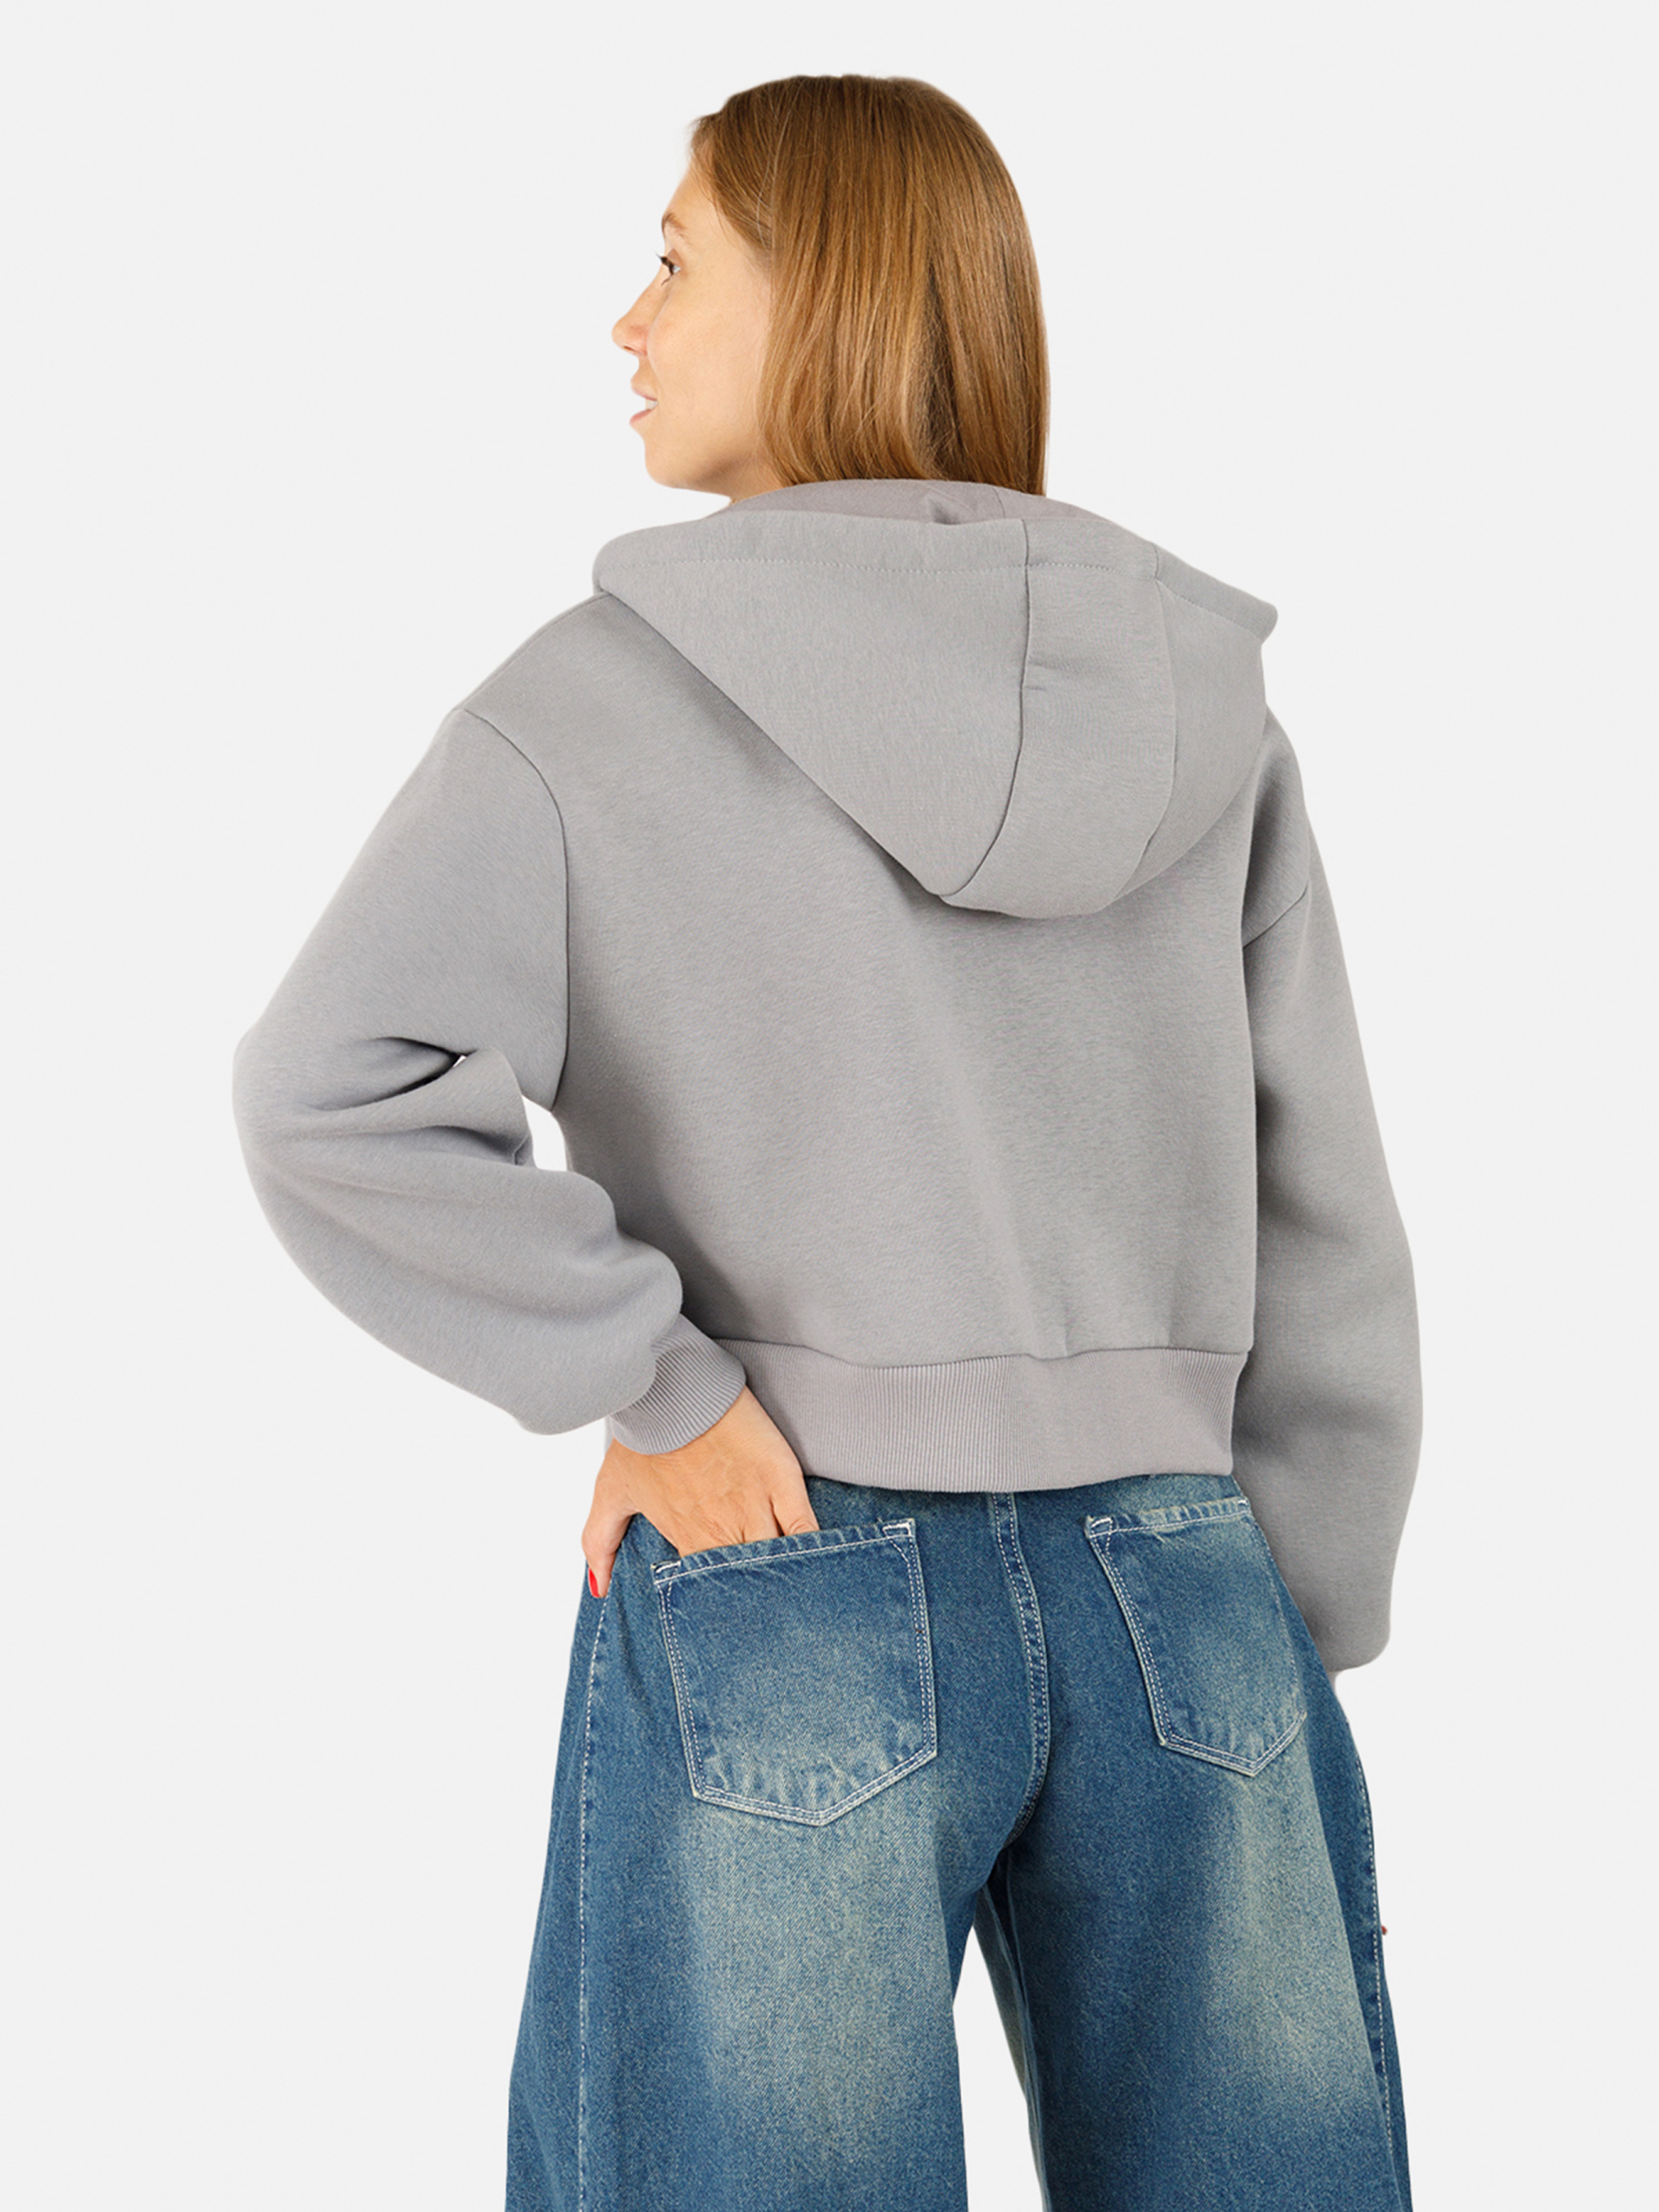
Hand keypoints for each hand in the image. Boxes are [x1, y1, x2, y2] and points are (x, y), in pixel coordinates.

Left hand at [582, 1384, 819, 1597]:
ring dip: (785, 1580)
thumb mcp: (611, 1490)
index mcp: (687, 1538)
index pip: (709, 1589)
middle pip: (748, 1581)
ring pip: (777, 1562)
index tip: (728, 1613)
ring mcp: (754, 1505)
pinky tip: (818, 1564)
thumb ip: (600, 1541)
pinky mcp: (781, 1480)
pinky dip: (813, 1550)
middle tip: (768, 1615)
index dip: (720, 1602)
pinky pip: (805, 1528)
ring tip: (798, 1597)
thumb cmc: (643, 1437)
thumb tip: (598, 1588)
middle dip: (758, 1600)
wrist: (673, 1388)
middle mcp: (721, 1530)